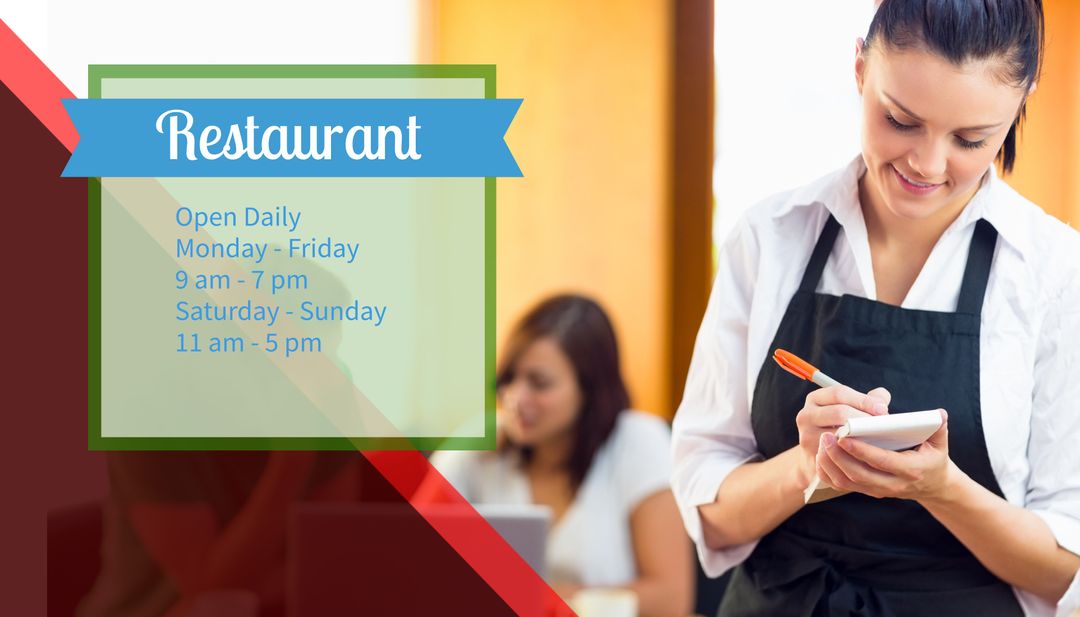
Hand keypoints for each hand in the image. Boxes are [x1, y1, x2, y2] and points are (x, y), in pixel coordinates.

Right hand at [795, 385, 889, 486]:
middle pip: (839, 412)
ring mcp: (806, 436)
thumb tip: (882, 397)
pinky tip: (868, 453)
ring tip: (878, 439)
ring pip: (838, 435)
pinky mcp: (812, 456)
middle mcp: (805, 415)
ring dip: (861, 437)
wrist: (821, 456)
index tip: (882, 409)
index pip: (839, 393)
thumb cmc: (840, 427)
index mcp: (815, 399)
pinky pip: (837, 454)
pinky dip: (855, 452)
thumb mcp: (849, 409)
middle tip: (883, 426)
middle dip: (864, 418)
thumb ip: (866, 400)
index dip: (863, 400)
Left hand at [816, 409, 957, 501]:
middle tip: (826, 436)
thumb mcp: (939, 443)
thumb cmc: (932, 457)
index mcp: (910, 470)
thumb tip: (939, 414)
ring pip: (848, 482)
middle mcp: (893, 484)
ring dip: (831, 464)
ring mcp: (879, 490)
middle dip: (840, 456)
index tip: (844, 436)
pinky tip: (820, 456)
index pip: (882, 461)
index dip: (862, 450)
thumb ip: (938, 428)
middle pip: (860, 474)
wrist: (932, 485)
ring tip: (820, 443)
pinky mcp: (868, 491)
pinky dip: (829, 473)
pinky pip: (843, 486)